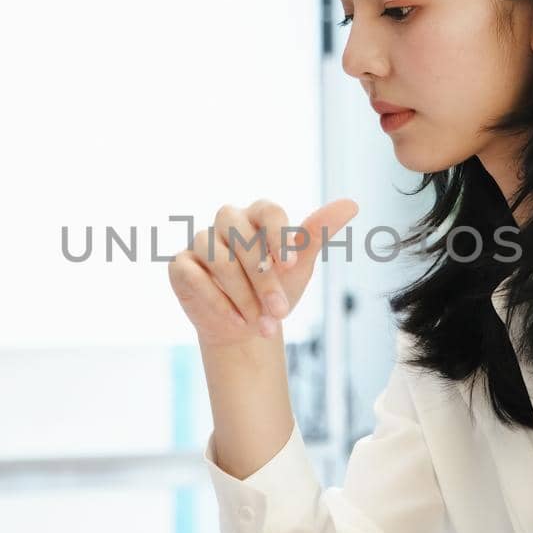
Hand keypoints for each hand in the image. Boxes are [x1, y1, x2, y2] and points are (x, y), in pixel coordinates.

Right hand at [168, 197, 359, 346]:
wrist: (247, 327)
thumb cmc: (274, 289)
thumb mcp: (298, 265)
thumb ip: (319, 233)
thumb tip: (351, 204)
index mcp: (256, 215)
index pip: (267, 210)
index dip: (278, 235)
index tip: (291, 264)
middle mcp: (225, 222)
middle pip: (238, 235)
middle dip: (262, 276)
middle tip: (282, 310)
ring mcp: (199, 242)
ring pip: (217, 258)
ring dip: (243, 295)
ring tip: (264, 323)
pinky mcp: (181, 265)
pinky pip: (194, 276)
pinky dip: (217, 301)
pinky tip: (237, 320)